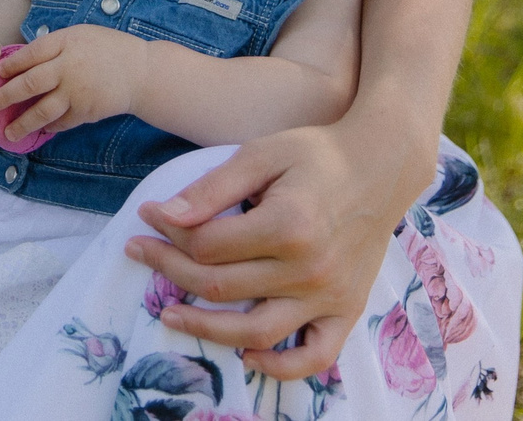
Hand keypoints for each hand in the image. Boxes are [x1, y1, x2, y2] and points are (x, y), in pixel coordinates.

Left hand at [0, 24, 146, 138]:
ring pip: (42, 110)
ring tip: (7, 133)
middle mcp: (68, 69)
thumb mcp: (79, 35)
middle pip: (29, 84)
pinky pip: (61, 123)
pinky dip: (47, 128)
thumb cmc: (108, 48)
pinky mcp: (86, 112)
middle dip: (6, 96)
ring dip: (22, 123)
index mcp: (65, 44)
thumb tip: (23, 59)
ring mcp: (77, 93)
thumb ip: (53, 45)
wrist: (141, 72)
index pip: (29, 55)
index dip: (9, 66)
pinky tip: (37, 133)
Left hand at [126, 120, 424, 377]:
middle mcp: (309, 268)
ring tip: (169, 314)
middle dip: (170, 270)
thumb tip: (163, 216)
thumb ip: (212, 188)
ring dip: (206, 329)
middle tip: (140, 253)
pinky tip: (249, 357)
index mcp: (288, 225)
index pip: (208, 245)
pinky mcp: (347, 310)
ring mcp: (330, 295)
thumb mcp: (260, 154)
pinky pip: (315, 357)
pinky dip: (282, 367)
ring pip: (256, 332)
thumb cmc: (316, 155)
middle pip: (221, 286)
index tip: (147, 216)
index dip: (168, 233)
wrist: (381, 166)